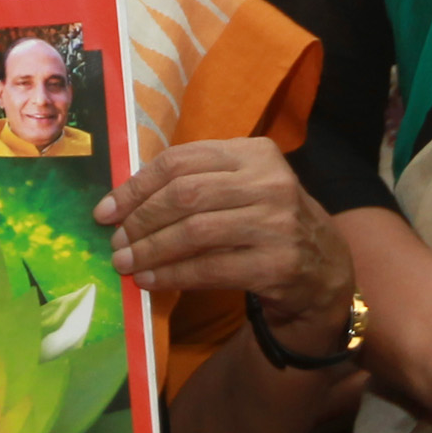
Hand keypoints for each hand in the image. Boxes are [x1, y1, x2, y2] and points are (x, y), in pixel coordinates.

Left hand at [99, 139, 352, 356]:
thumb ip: (195, 183)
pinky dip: (173, 274)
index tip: (106, 211)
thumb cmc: (267, 223)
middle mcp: (269, 182)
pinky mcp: (277, 263)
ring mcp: (276, 223)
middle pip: (185, 194)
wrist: (325, 270)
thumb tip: (123, 202)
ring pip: (194, 231)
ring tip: (126, 263)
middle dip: (140, 220)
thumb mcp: (242, 188)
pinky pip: (210, 267)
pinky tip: (151, 280)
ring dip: (151, 250)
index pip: (180, 161)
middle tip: (115, 241)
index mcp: (254, 153)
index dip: (136, 187)